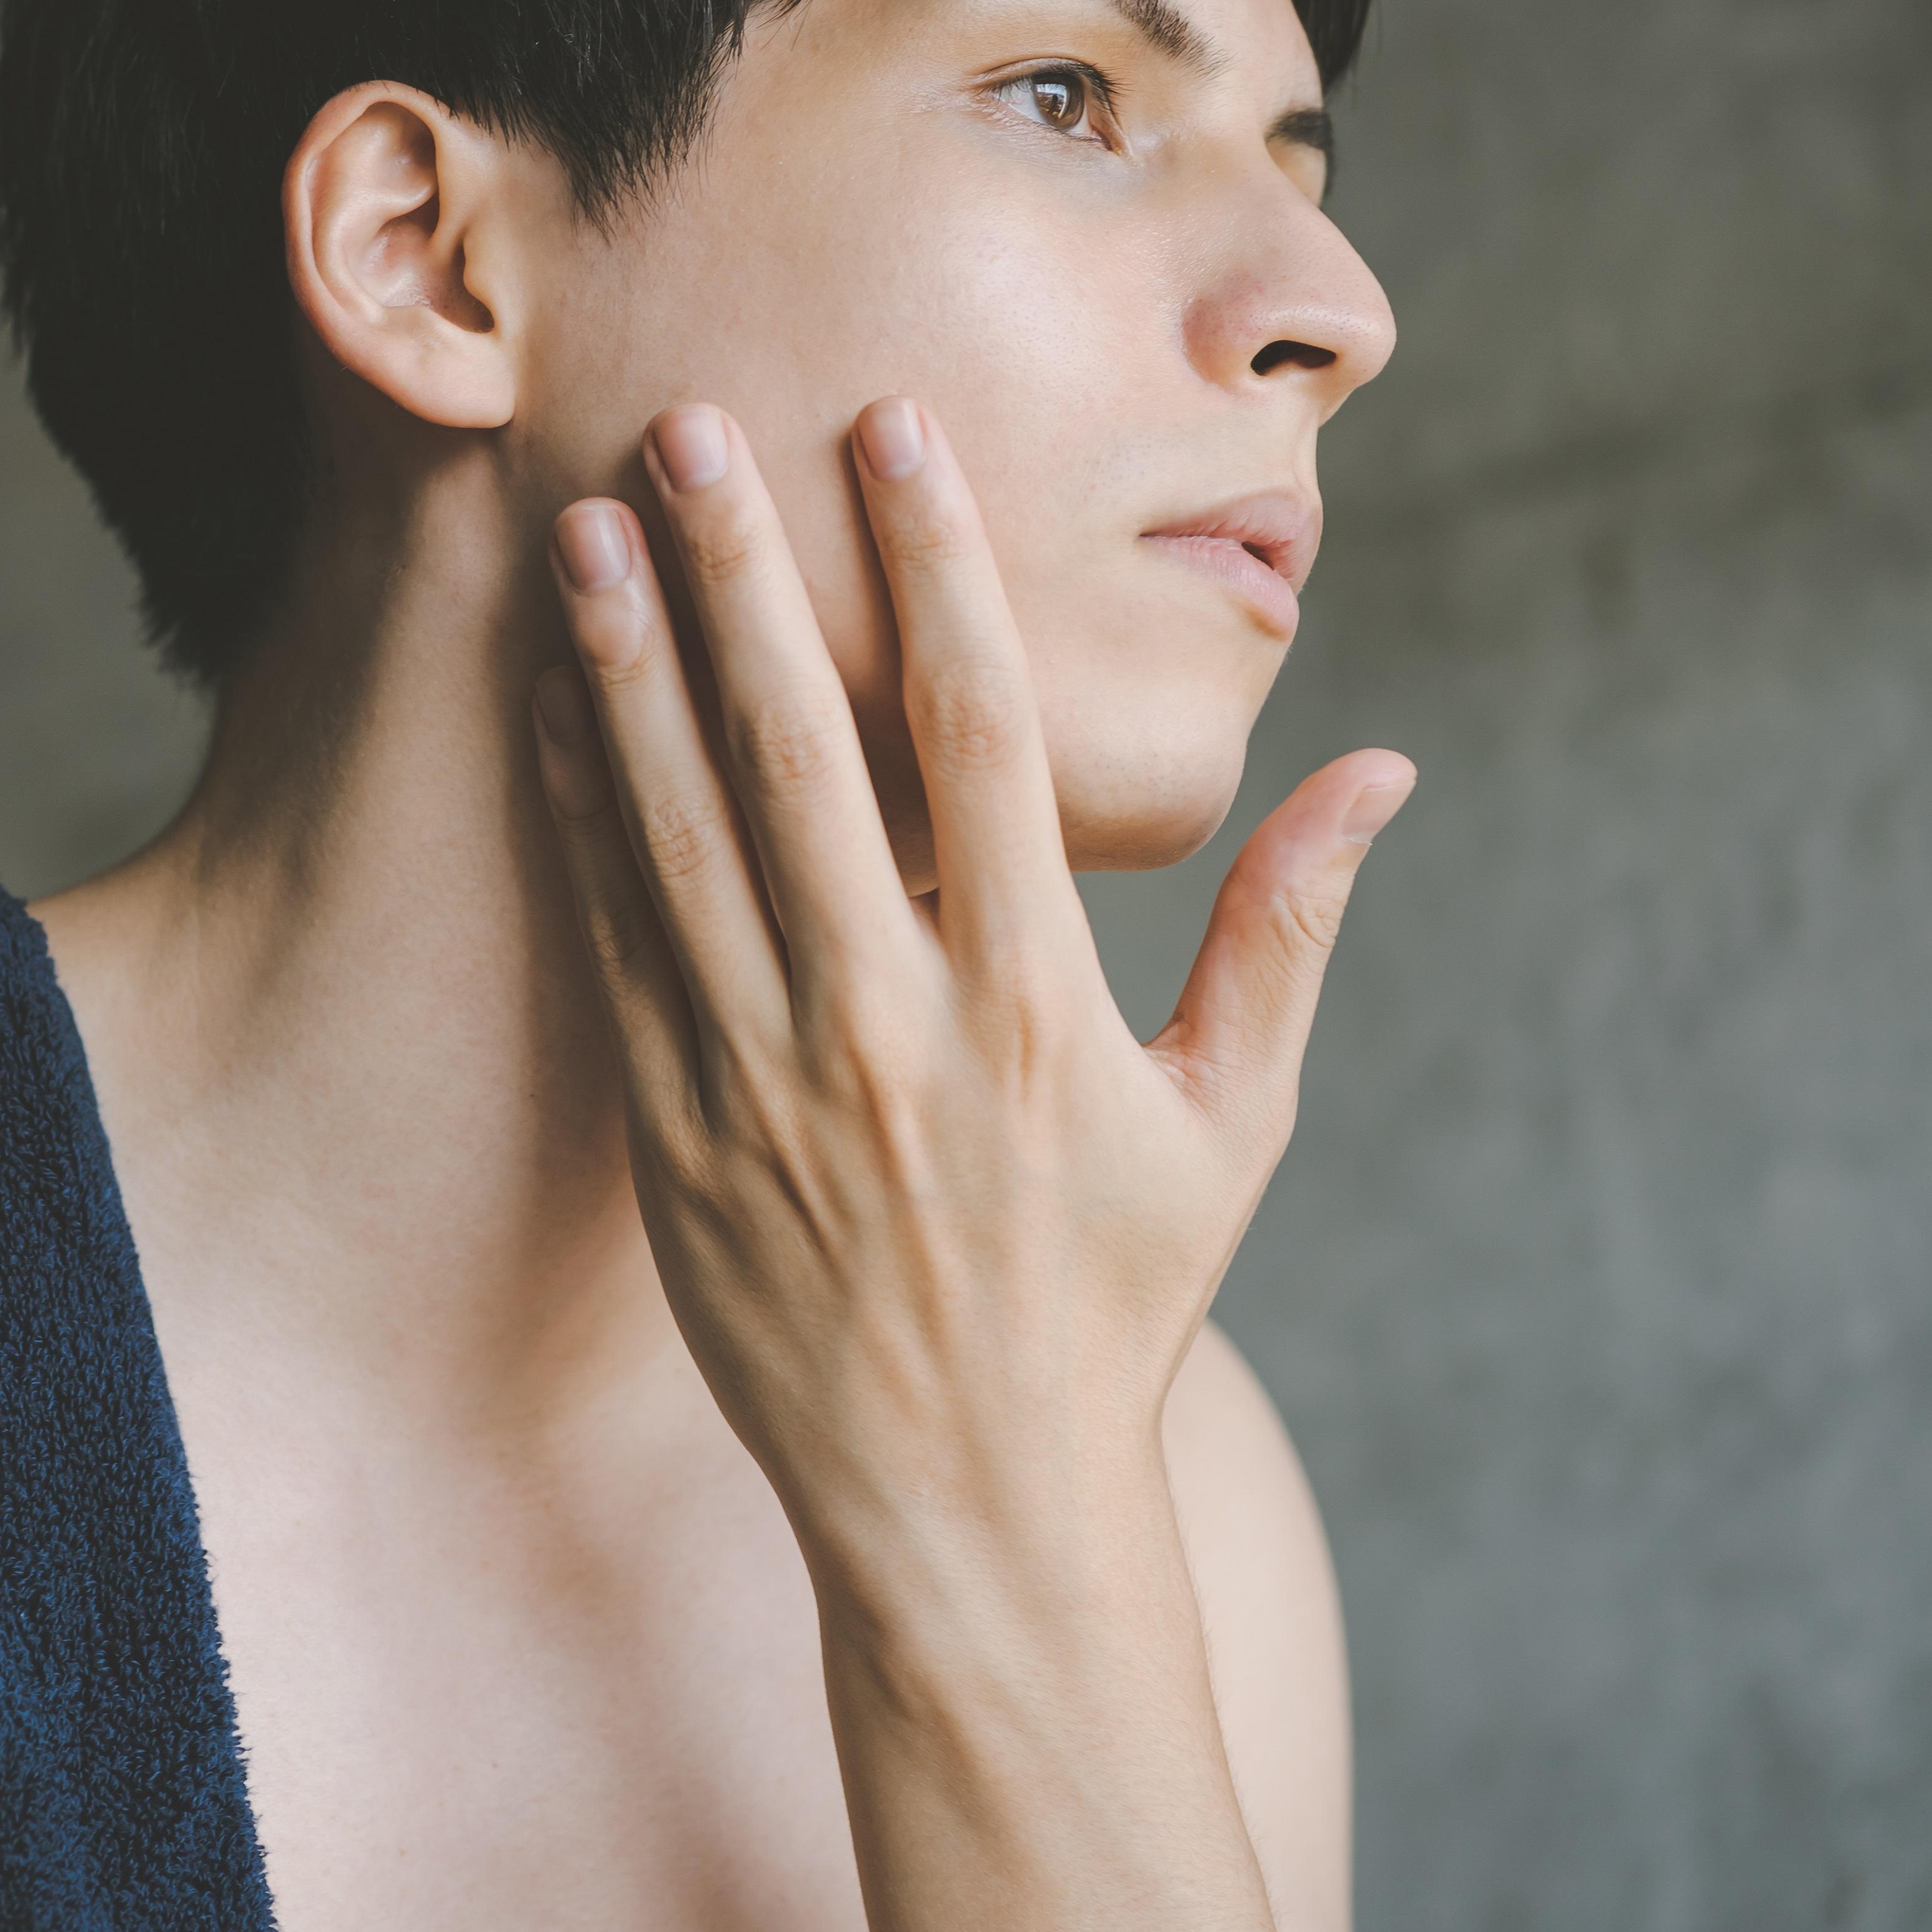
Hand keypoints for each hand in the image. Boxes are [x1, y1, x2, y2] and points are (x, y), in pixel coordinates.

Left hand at [528, 395, 1408, 1931]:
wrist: (970, 1506)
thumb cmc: (1114, 1305)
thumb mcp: (1235, 1126)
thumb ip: (1289, 936)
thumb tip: (1382, 771)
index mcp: (1035, 1005)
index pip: (983, 739)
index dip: (938, 573)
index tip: (895, 438)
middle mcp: (889, 1025)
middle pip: (802, 756)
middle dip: (744, 579)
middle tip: (691, 425)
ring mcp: (764, 1080)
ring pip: (680, 833)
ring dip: (627, 670)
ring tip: (586, 525)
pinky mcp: (674, 1136)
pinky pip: (615, 941)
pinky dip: (579, 816)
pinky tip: (549, 704)